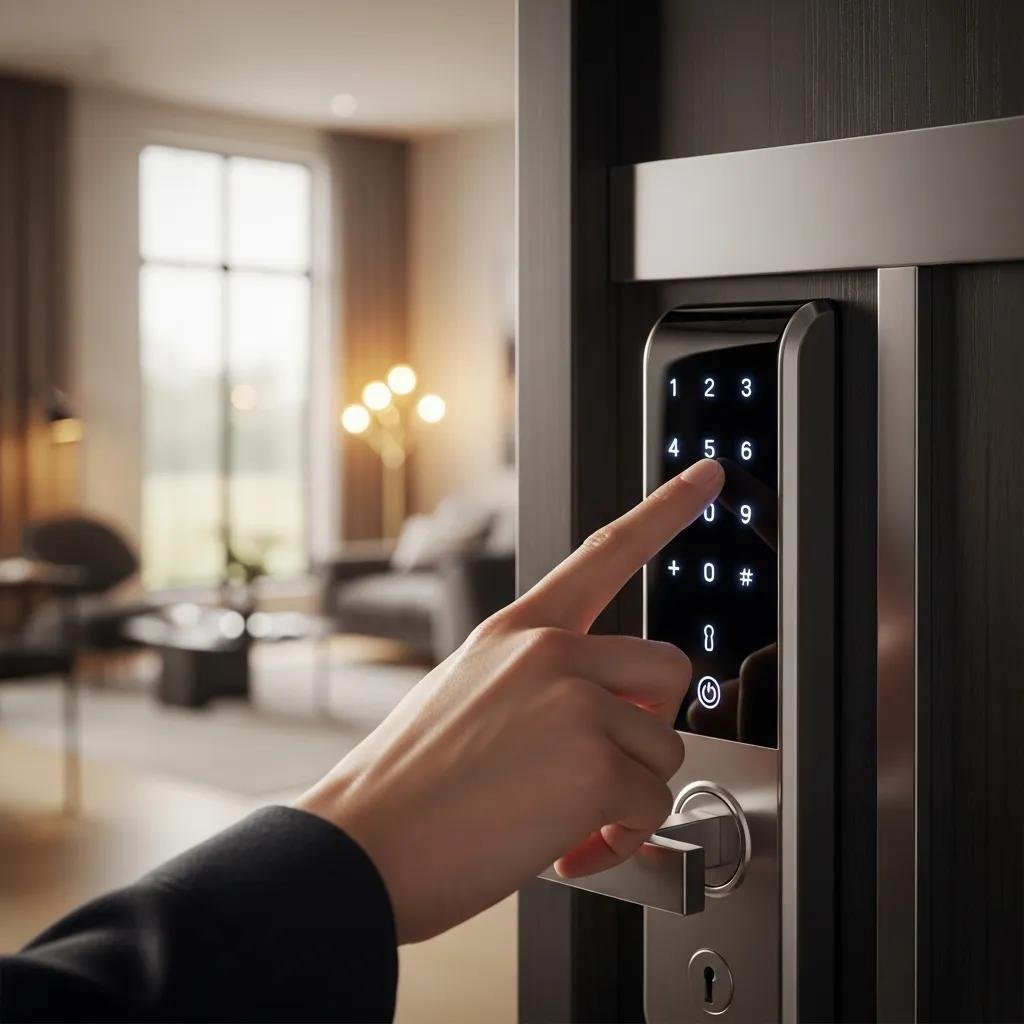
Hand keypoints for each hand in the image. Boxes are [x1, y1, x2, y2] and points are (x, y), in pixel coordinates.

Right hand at [295, 458, 723, 942]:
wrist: (363, 846)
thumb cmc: (407, 786)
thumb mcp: (465, 696)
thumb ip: (539, 688)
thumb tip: (608, 726)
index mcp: (517, 631)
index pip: (606, 553)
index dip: (667, 508)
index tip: (707, 473)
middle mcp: (551, 652)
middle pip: (668, 667)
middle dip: (652, 723)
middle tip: (611, 761)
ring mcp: (575, 702)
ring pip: (665, 748)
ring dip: (631, 793)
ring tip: (569, 817)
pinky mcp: (594, 765)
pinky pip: (654, 807)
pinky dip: (623, 838)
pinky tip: (569, 844)